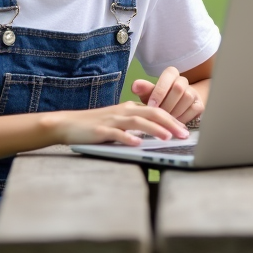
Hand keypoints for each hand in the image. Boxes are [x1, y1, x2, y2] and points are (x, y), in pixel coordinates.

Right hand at [47, 101, 188, 145]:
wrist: (67, 123)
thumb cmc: (94, 125)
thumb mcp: (118, 121)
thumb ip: (135, 125)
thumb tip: (155, 134)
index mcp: (129, 108)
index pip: (156, 111)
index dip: (172, 119)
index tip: (185, 129)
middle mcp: (123, 111)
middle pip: (152, 113)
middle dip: (170, 123)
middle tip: (184, 134)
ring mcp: (112, 120)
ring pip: (138, 122)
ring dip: (154, 129)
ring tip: (167, 137)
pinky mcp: (100, 131)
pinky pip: (116, 134)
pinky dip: (128, 138)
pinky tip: (138, 144)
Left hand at [131, 66, 204, 123]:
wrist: (175, 107)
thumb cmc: (160, 100)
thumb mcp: (149, 94)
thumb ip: (143, 89)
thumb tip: (135, 85)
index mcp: (171, 74)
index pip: (167, 76)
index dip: (159, 92)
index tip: (151, 105)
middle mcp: (183, 81)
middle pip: (178, 88)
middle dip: (167, 104)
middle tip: (157, 115)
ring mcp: (193, 92)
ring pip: (186, 98)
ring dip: (174, 111)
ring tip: (164, 120)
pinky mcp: (199, 104)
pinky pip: (193, 109)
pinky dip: (182, 118)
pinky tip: (173, 123)